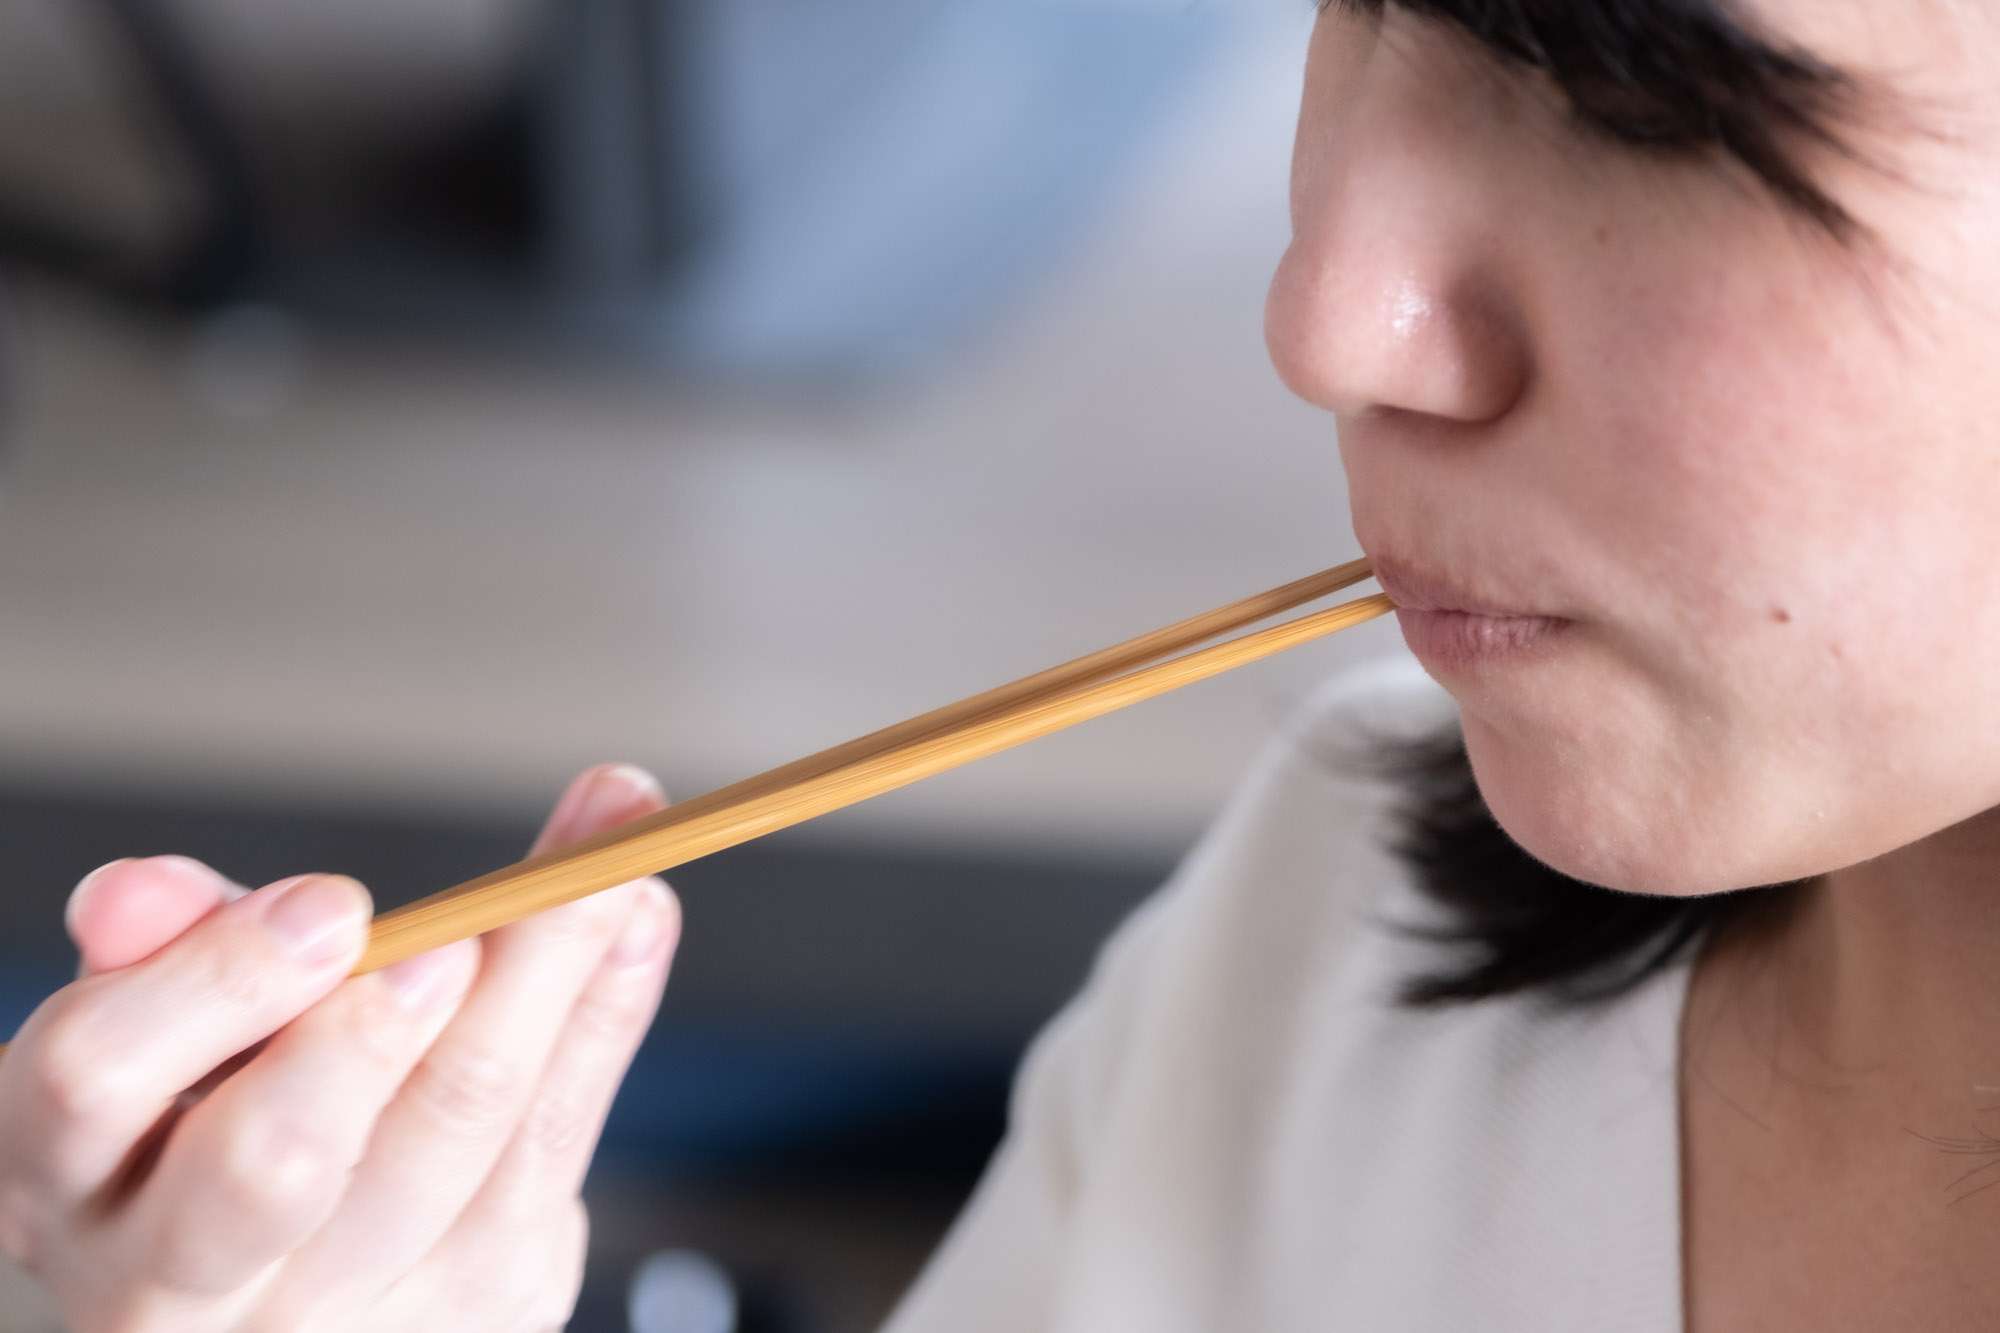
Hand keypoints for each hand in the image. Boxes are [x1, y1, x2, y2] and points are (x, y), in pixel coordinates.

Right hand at [0, 763, 680, 1331]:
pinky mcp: (474, 1311)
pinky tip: (638, 921)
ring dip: (546, 991)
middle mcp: (176, 1282)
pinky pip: (554, 1153)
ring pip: (450, 1151)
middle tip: (455, 936)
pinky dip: (605, 1020)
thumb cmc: (206, 1125)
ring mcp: (334, 1316)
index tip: (331, 902)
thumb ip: (169, 950)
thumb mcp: (163, 1034)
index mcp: (64, 1179)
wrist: (285, 1293)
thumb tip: (143, 890)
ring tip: (609, 874)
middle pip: (271, 1162)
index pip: (95, 1080)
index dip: (213, 985)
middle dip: (370, 1037)